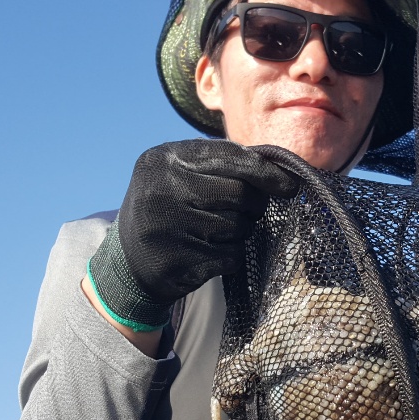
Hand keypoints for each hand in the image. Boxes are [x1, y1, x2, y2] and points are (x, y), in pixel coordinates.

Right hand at [88, 140, 299, 329]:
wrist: (128, 260)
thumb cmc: (168, 207)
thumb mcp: (179, 173)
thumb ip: (222, 165)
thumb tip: (282, 172)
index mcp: (163, 158)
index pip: (230, 157)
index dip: (266, 171)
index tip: (290, 184)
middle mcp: (162, 189)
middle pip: (240, 193)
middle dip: (253, 203)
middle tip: (246, 209)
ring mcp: (167, 228)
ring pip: (239, 226)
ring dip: (240, 230)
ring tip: (215, 229)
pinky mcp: (178, 262)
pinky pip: (231, 255)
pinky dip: (230, 255)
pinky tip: (208, 251)